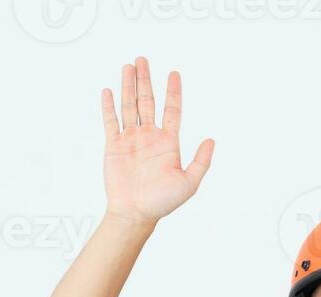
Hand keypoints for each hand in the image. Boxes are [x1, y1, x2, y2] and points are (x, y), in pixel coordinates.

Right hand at [101, 57, 214, 228]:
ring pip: (129, 106)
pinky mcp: (114, 146)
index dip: (173, 92)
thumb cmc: (162, 202)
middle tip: (143, 59)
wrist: (135, 213)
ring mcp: (131, 139)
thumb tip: (212, 140)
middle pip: (148, 101)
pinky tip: (108, 90)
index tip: (174, 73)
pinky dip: (109, 106)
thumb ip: (201, 162)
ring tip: (128, 66)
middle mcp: (149, 137)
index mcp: (168, 143)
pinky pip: (110, 122)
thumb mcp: (189, 183)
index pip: (172, 110)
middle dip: (145, 80)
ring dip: (128, 86)